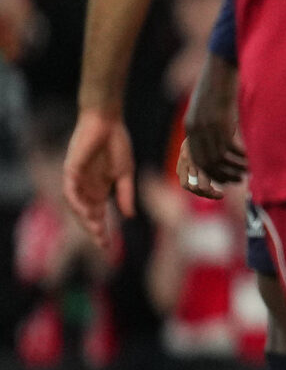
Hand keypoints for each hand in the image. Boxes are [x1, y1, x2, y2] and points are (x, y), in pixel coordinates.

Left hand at [63, 108, 133, 249]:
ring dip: (85, 218)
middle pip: (87, 214)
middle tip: (102, 243)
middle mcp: (86, 187)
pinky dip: (77, 202)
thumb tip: (129, 216)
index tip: (108, 247)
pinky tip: (86, 211)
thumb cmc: (117, 144)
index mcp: (99, 188)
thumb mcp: (125, 174)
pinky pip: (71, 191)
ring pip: (77, 205)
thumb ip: (125, 194)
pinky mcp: (71, 170)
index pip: (98, 214)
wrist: (108, 122)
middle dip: (94, 229)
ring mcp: (77, 179)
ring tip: (96, 229)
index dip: (102, 230)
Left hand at [181, 56, 245, 198]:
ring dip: (234, 168)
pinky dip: (241, 157)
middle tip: (238, 180)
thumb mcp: (209, 106)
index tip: (224, 180)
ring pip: (218, 159)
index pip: (196, 160)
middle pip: (206, 163)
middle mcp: (195, 129)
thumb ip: (211, 123)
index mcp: (190, 126)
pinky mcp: (219, 122)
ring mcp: (206, 126)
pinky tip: (250, 159)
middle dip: (222, 175)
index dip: (210, 174)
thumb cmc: (219, 83)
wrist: (220, 66)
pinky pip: (229, 148)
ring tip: (247, 172)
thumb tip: (222, 140)